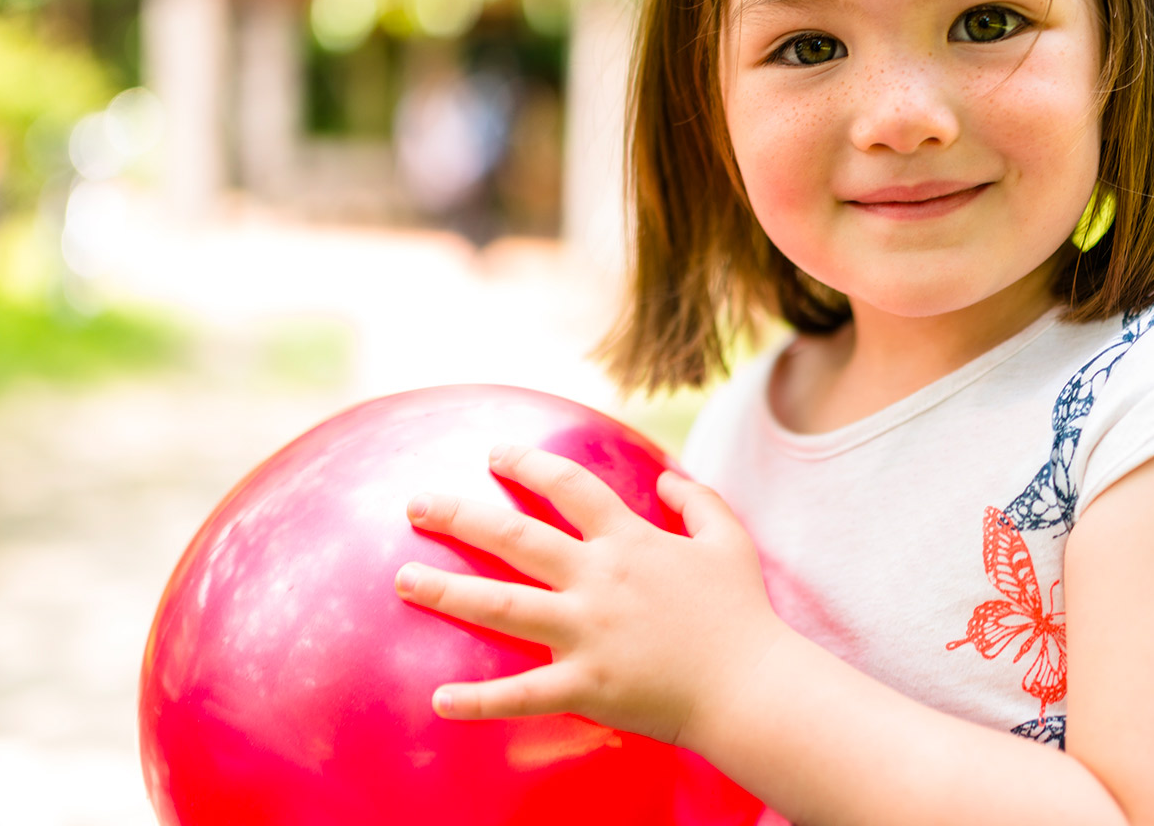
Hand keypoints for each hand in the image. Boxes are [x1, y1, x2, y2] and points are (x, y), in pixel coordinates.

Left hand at [393, 444, 787, 748]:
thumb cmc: (742, 615)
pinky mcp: (585, 685)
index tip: (494, 453)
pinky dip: (479, 701)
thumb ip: (698, 500)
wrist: (752, 686)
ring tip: (402, 580)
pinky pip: (522, 694)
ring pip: (502, 605)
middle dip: (460, 516)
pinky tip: (438, 700)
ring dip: (447, 591)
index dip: (529, 463)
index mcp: (630, 541)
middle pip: (516, 537)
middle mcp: (598, 579)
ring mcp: (587, 632)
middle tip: (416, 504)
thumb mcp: (729, 540)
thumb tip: (666, 478)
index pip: (570, 486)